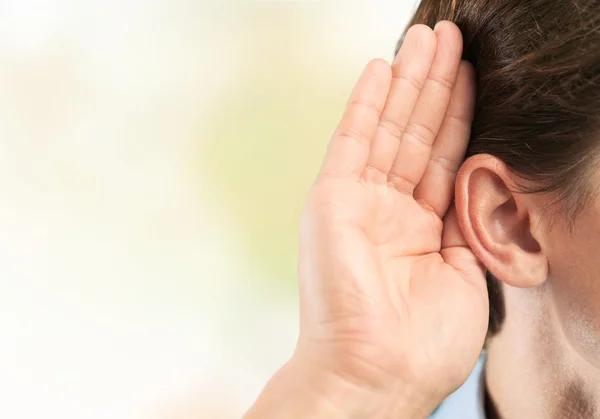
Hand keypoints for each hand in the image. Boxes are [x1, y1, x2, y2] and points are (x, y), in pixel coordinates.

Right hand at [246, 21, 487, 418]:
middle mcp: (386, 208)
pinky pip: (352, 140)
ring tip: (427, 38)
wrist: (378, 372)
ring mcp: (358, 200)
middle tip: (449, 37)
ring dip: (409, 82)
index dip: (460, 115)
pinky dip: (367, 103)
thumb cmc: (422, 342)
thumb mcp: (467, 272)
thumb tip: (481, 180)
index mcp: (420, 229)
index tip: (472, 75)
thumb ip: (469, 220)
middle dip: (434, 84)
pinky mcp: (332, 197)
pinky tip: (382, 68)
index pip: (443, 158)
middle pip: (417, 134)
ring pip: (389, 128)